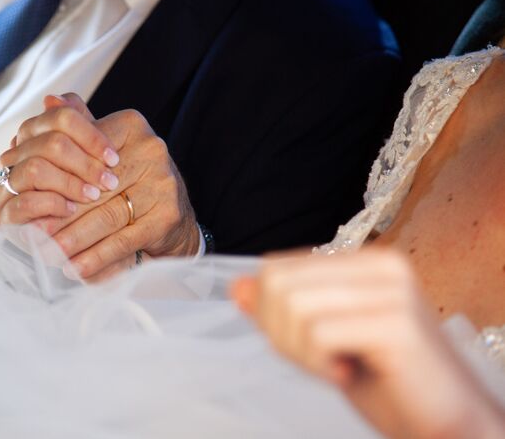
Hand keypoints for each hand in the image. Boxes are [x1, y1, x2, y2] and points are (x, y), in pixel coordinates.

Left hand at [0, 94, 199, 280]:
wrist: (177, 216)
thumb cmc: (132, 179)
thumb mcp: (107, 148)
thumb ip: (78, 127)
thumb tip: (48, 101)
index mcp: (131, 125)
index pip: (82, 152)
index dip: (54, 180)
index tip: (28, 199)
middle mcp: (151, 148)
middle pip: (91, 188)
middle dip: (58, 216)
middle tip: (31, 235)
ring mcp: (162, 182)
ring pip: (104, 216)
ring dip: (72, 241)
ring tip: (48, 255)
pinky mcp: (167, 215)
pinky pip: (122, 240)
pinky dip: (96, 258)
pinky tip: (76, 269)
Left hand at [231, 250, 504, 438]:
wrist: (446, 425)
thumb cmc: (386, 383)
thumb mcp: (322, 340)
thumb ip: (280, 310)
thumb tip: (235, 286)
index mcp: (365, 260)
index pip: (276, 266)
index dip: (269, 313)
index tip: (301, 345)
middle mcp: (383, 264)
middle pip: (278, 282)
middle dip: (279, 332)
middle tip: (316, 360)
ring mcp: (393, 291)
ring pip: (294, 306)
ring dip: (299, 351)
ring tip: (333, 367)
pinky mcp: (397, 323)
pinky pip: (318, 333)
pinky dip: (318, 363)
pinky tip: (346, 374)